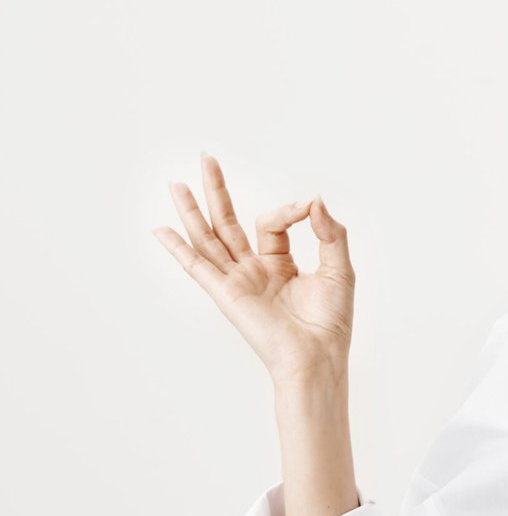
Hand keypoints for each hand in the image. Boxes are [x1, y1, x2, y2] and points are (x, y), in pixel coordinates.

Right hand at [152, 154, 356, 383]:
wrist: (317, 356)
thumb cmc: (330, 321)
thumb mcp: (339, 268)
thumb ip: (330, 232)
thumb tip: (315, 200)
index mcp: (279, 265)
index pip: (273, 223)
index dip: (290, 209)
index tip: (308, 207)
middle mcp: (254, 271)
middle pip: (228, 223)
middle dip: (217, 191)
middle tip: (207, 159)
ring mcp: (237, 281)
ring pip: (208, 239)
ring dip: (192, 211)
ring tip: (175, 184)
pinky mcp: (227, 294)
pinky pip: (197, 267)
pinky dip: (178, 248)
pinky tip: (160, 230)